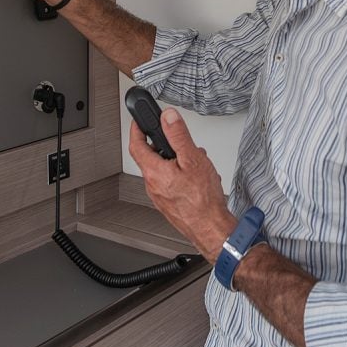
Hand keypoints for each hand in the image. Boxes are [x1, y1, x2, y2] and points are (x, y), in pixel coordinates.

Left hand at [127, 107, 234, 262]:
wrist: (211, 229)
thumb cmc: (202, 200)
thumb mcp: (192, 159)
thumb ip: (178, 135)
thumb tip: (168, 117)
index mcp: (153, 171)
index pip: (135, 144)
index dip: (136, 129)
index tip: (139, 121)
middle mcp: (152, 185)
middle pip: (150, 157)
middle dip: (165, 145)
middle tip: (177, 139)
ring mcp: (160, 196)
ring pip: (163, 170)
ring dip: (176, 161)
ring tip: (195, 161)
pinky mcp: (168, 204)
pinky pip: (170, 183)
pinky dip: (180, 174)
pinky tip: (197, 177)